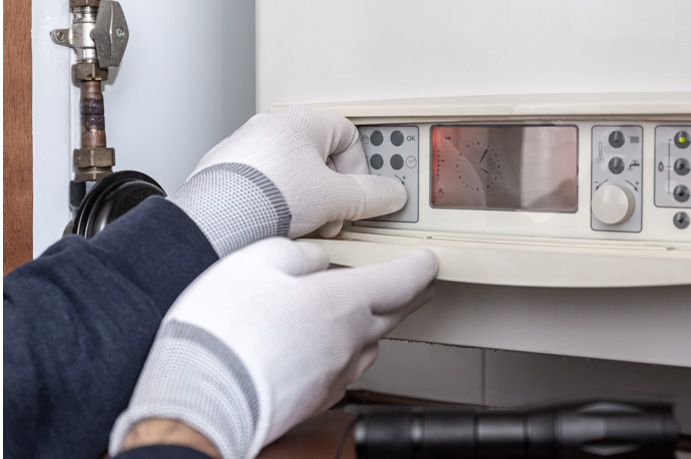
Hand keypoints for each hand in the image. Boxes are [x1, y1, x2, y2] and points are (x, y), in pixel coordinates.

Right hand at [109, 238, 437, 458]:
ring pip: (370, 344)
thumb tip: (316, 257)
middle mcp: (349, 342)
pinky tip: (323, 346)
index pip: (401, 281)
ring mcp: (335, 375)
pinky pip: (343, 369)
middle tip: (419, 284)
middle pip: (395, 314)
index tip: (429, 261)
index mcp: (342, 302)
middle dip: (410, 295)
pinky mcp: (316, 400)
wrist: (202, 399)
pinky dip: (344, 351)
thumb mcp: (256, 262)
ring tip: (365, 310)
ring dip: (375, 324)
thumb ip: (297, 252)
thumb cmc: (222, 333)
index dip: (420, 267)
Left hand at [170, 106, 406, 256]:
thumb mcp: (336, 199)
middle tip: (332, 217)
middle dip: (332, 194)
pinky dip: (277, 208)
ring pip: (294, 177)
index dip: (360, 171)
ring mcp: (245, 151)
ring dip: (307, 203)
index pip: (350, 136)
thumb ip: (370, 195)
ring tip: (303, 226)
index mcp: (300, 121)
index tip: (358, 197)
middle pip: (322, 160)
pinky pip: (265, 189)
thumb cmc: (267, 198)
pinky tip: (276, 228)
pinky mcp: (226, 176)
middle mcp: (270, 129)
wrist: (215, 221)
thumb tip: (391, 194)